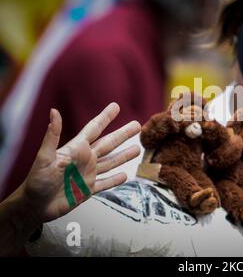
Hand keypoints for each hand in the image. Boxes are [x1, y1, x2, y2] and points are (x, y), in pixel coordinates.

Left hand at [18, 103, 140, 223]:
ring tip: (138, 149)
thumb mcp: (44, 157)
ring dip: (124, 156)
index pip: (94, 129)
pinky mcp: (88, 190)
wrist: (34, 206)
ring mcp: (87, 174)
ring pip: (111, 162)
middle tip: (137, 125)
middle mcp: (84, 159)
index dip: (105, 117)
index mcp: (76, 149)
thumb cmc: (36, 180)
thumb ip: (52, 136)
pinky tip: (125, 176)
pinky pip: (105, 183)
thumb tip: (54, 112)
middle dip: (122, 134)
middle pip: (108, 144)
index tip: (115, 106)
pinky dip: (115, 180)